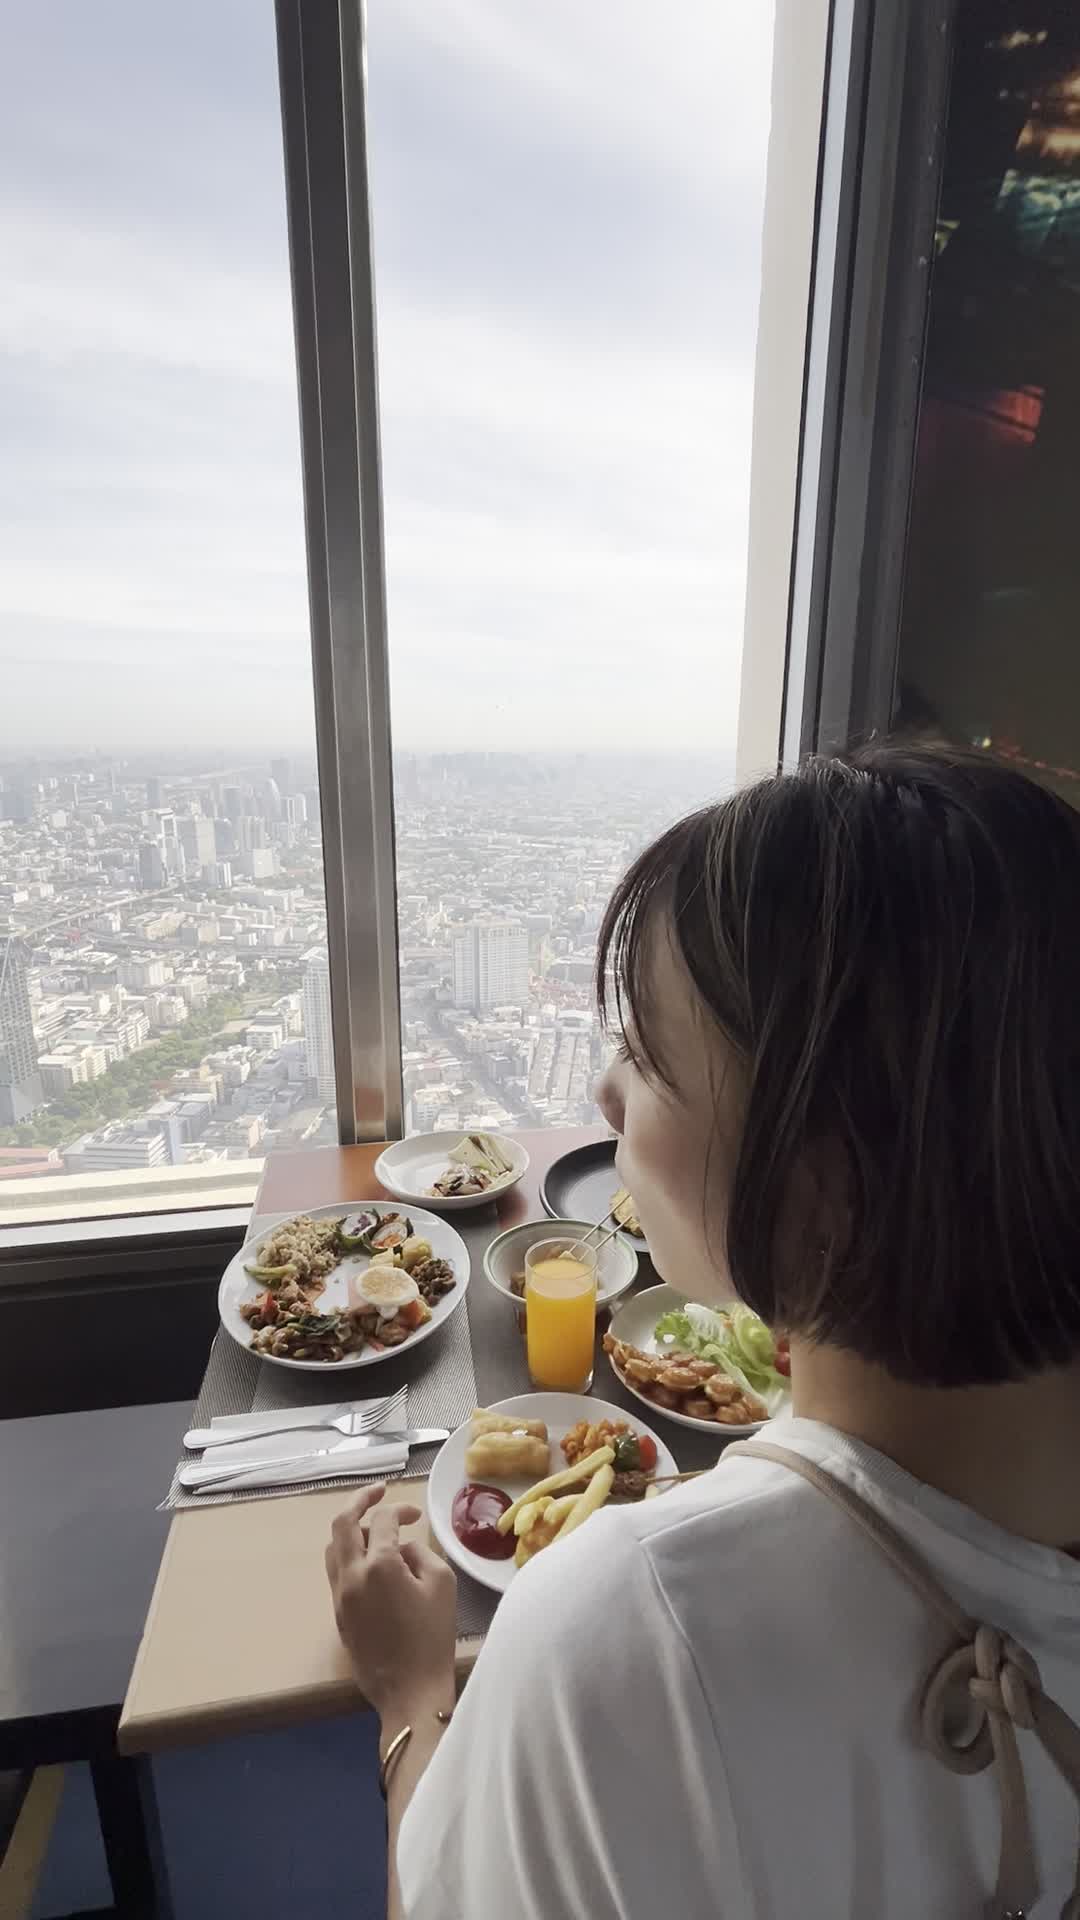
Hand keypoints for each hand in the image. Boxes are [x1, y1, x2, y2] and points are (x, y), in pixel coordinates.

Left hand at [325, 1484, 457, 1720]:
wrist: (409, 1692)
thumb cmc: (432, 1638)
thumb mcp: (442, 1585)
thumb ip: (421, 1553)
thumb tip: (403, 1549)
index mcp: (379, 1565)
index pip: (382, 1519)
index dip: (401, 1509)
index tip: (416, 1516)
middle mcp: (351, 1575)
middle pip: (341, 1523)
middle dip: (360, 1500)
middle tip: (379, 1492)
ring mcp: (339, 1596)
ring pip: (332, 1547)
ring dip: (350, 1528)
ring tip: (374, 1527)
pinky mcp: (337, 1614)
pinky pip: (335, 1571)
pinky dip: (348, 1554)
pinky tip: (369, 1559)